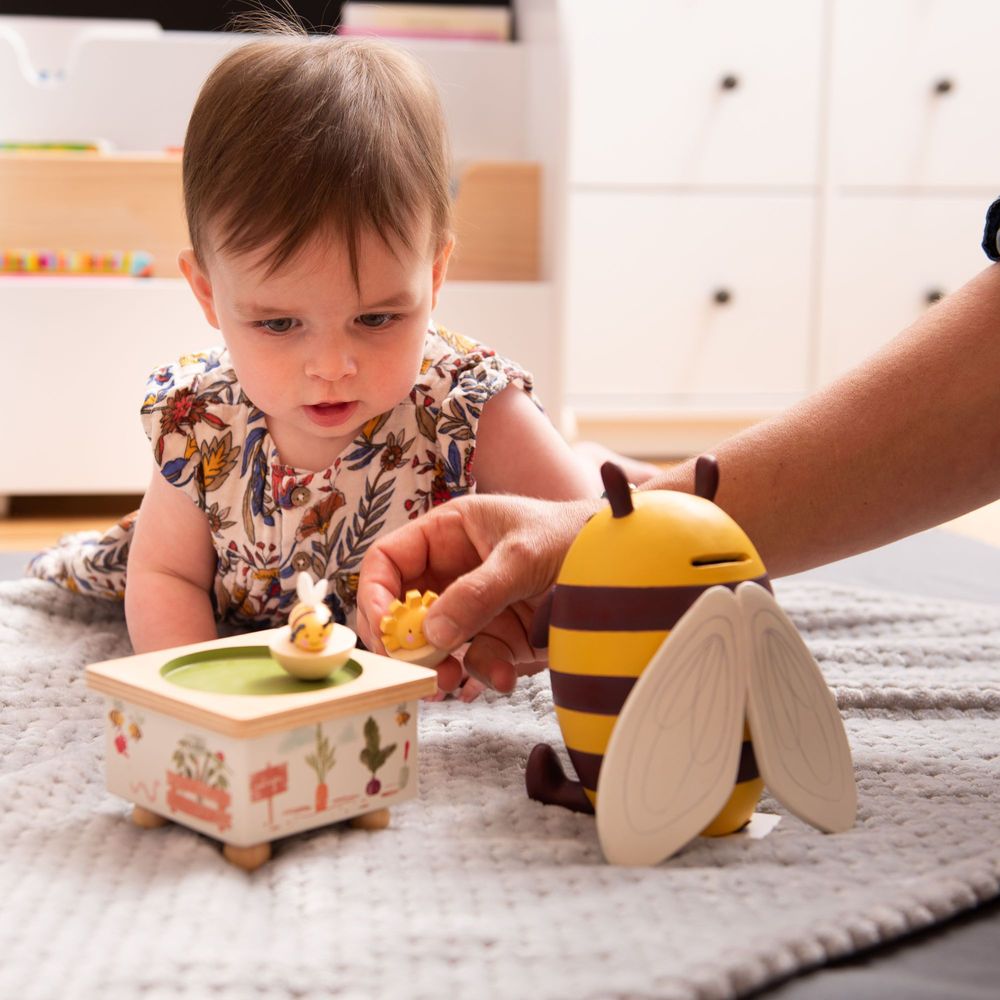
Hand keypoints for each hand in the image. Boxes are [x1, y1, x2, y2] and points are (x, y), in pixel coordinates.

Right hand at [357, 493, 598, 697]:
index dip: (375, 593)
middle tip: (414, 667)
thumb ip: (478, 591)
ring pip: (437, 644)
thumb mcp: (524, 556)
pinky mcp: (499, 635)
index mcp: (448, 533)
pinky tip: (503, 679)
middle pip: (405, 610)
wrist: (625, 563)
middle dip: (407, 642)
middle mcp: (453, 570)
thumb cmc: (573, 536)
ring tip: (450, 683)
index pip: (388, 560)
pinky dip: (484, 675)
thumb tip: (432, 632)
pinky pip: (475, 661)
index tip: (385, 628)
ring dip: (442, 666)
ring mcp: (474, 606)